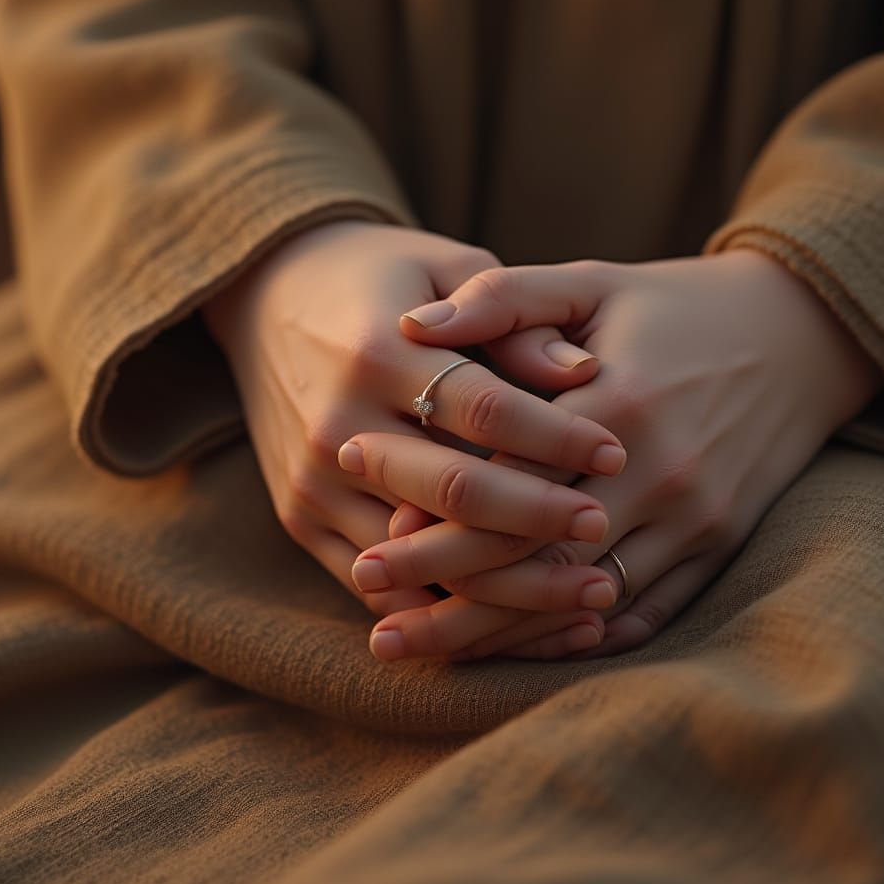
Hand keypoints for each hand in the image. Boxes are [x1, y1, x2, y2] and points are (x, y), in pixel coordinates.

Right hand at [201, 221, 626, 618]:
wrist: (266, 298)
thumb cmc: (380, 277)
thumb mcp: (445, 265)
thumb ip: (511, 318)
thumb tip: (586, 373)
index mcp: (378, 351)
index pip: (485, 410)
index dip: (559, 436)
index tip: (616, 453)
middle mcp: (337, 425)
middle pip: (455, 494)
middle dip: (541, 518)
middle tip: (606, 527)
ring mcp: (311, 482)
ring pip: (419, 558)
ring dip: (509, 588)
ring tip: (588, 597)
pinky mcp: (300, 520)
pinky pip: (380, 584)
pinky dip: (448, 612)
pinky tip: (515, 618)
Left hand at [357, 250, 883, 657]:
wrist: (800, 335)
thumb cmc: (676, 304)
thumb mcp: (592, 280)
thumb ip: (503, 298)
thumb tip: (411, 326)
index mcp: (619, 401)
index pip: (509, 480)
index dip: (434, 516)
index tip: (370, 543)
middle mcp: (660, 472)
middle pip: (538, 558)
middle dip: (451, 598)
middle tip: (378, 629)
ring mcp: (696, 519)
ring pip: (583, 600)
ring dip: (502, 635)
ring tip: (428, 653)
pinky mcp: (719, 546)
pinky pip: (643, 613)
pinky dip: (576, 638)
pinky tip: (520, 650)